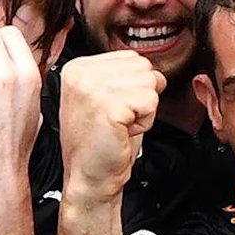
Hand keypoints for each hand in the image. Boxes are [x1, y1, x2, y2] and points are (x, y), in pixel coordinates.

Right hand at [59, 48, 162, 198]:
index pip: (132, 57)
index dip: (133, 86)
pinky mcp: (108, 106)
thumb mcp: (108, 98)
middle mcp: (81, 74)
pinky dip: (144, 122)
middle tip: (118, 119)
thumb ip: (124, 76)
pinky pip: (151, 102)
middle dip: (141, 97)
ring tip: (119, 125)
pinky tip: (122, 132)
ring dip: (143, 110)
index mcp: (78, 67)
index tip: (112, 108)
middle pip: (144, 67)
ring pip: (150, 83)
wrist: (89, 177)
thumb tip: (156, 71)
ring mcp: (92, 88)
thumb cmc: (101, 143)